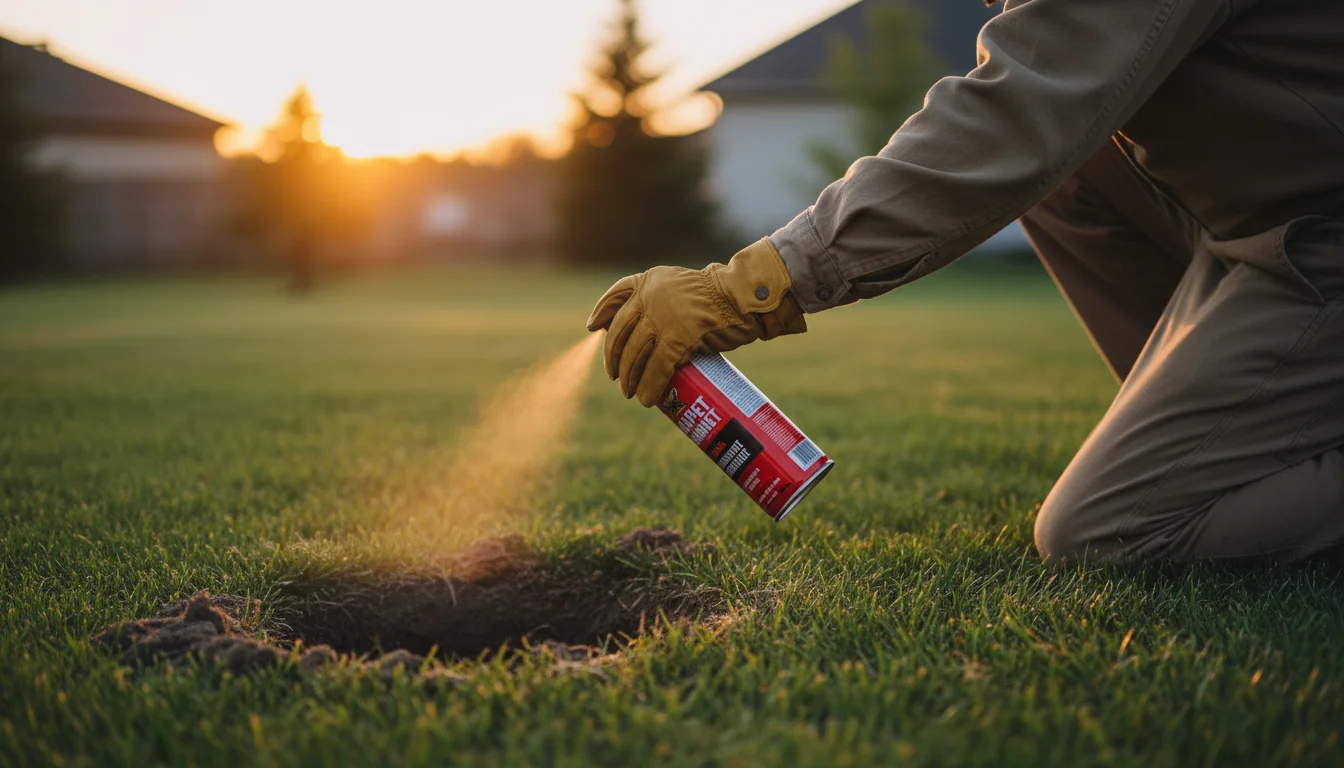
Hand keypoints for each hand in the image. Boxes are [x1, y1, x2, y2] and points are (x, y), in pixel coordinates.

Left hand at [585, 238, 806, 405]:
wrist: (745, 299)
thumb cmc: (721, 297)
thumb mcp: (681, 290)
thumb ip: (662, 302)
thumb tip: (644, 334)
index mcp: (650, 280)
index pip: (616, 296)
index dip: (601, 313)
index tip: (593, 328)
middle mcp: (650, 295)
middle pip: (621, 332)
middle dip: (615, 358)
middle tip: (616, 377)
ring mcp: (662, 316)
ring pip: (635, 354)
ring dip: (630, 378)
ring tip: (630, 393)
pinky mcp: (676, 337)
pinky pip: (656, 368)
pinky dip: (650, 387)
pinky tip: (647, 400)